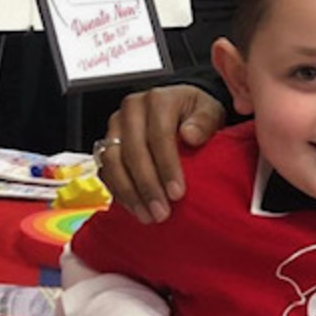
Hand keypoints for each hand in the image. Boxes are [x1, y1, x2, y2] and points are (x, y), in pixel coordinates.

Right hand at [100, 86, 224, 223]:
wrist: (182, 109)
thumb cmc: (197, 112)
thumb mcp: (210, 111)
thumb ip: (204, 121)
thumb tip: (190, 135)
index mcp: (157, 100)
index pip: (159, 135)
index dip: (167, 167)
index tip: (177, 193)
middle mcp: (131, 111)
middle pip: (132, 151)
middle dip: (147, 186)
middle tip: (161, 212)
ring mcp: (115, 127)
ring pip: (112, 162)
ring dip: (129, 192)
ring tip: (148, 216)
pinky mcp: (107, 144)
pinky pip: (104, 170)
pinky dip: (118, 191)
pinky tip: (135, 208)